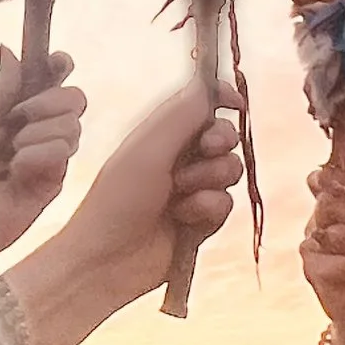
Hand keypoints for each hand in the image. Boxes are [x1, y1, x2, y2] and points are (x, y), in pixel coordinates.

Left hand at [0, 48, 87, 306]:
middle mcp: (39, 130)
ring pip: (72, 123)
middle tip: (21, 115)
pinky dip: (36, 154)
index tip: (57, 61)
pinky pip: (63, 152)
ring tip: (11, 153)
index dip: (60, 65)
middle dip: (50, 99)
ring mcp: (50, 156)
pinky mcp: (56, 181)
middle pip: (74, 97)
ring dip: (37, 132)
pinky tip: (16, 170)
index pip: (52, 79)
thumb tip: (8, 49)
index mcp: (18, 111)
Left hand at [6, 81, 243, 344]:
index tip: (236, 102)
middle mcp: (178, 157)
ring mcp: (191, 189)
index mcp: (160, 133)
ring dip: (209, 178)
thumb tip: (210, 84)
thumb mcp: (149, 149)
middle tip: (205, 149)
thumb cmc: (118, 199)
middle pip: (224, 135)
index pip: (201, 103)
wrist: (108, 260)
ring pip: (230, 170)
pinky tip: (184, 218)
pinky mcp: (201, 220)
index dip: (222, 97)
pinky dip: (208, 208)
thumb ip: (183, 114)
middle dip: (220, 141)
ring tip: (180, 193)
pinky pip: (226, 204)